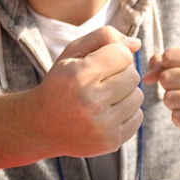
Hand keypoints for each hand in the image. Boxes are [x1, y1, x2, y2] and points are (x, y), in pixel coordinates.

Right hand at [24, 26, 143, 157]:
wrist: (42, 125)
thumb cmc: (61, 83)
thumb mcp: (72, 53)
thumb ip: (103, 37)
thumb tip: (137, 44)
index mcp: (80, 76)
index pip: (123, 55)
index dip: (114, 55)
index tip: (98, 63)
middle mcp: (92, 102)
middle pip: (133, 76)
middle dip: (120, 74)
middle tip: (101, 81)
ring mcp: (103, 125)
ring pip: (138, 96)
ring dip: (125, 94)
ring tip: (104, 97)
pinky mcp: (111, 141)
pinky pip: (138, 116)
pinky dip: (127, 112)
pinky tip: (107, 112)